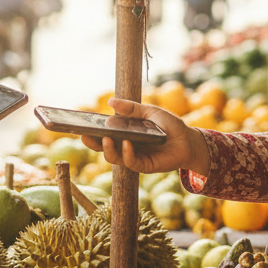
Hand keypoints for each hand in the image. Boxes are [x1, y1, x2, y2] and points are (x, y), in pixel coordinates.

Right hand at [79, 97, 209, 176]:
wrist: (188, 140)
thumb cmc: (169, 125)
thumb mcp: (149, 112)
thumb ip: (132, 109)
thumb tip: (110, 101)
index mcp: (124, 133)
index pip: (103, 134)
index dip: (91, 131)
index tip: (79, 124)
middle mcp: (125, 146)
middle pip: (103, 148)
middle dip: (92, 143)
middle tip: (84, 135)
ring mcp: (133, 157)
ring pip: (113, 157)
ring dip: (108, 149)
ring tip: (107, 138)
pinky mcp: (144, 166)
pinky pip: (131, 162)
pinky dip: (127, 153)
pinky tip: (128, 143)